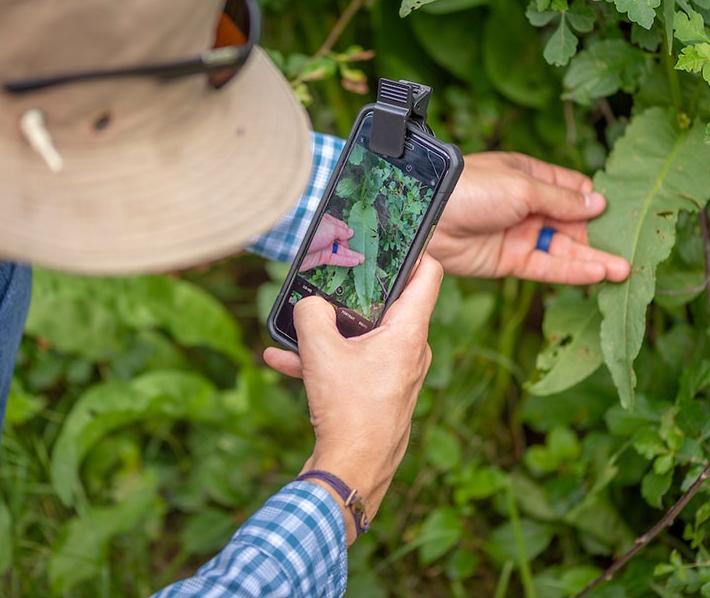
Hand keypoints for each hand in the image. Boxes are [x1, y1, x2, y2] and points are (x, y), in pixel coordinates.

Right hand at [264, 256, 442, 542]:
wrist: (352, 470)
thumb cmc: (348, 410)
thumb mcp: (321, 351)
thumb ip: (312, 314)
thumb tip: (310, 304)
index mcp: (408, 332)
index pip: (428, 275)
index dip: (413, 250)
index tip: (392, 237)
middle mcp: (411, 351)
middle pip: (388, 305)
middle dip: (353, 293)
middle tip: (329, 276)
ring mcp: (397, 374)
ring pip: (362, 338)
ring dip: (327, 332)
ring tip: (291, 329)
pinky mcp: (380, 394)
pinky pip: (352, 365)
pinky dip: (324, 361)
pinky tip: (281, 362)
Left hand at [299, 214, 364, 270]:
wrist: (293, 246)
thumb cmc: (308, 232)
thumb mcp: (330, 227)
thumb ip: (342, 231)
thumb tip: (350, 232)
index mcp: (325, 223)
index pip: (340, 228)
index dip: (347, 233)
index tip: (355, 237)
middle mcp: (324, 235)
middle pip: (341, 240)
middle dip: (350, 245)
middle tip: (361, 249)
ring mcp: (322, 246)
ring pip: (340, 251)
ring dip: (351, 255)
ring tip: (362, 258)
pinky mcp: (320, 258)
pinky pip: (336, 260)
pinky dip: (346, 261)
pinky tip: (355, 261)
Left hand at [429, 153, 630, 283]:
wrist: (426, 216)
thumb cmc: (472, 188)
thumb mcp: (523, 186)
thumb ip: (562, 198)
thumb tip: (599, 202)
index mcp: (529, 176)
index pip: (572, 189)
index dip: (594, 201)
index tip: (623, 212)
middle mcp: (526, 206)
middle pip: (572, 223)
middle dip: (599, 235)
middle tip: (634, 247)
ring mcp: (518, 234)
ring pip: (563, 249)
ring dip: (593, 258)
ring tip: (625, 269)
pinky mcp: (508, 261)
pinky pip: (546, 268)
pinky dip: (572, 271)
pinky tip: (600, 272)